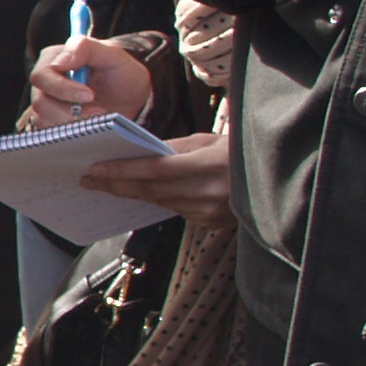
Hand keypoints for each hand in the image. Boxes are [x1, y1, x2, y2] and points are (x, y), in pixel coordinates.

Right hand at [30, 35, 152, 124]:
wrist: (132, 100)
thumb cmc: (121, 74)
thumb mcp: (113, 55)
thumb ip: (86, 48)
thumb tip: (59, 62)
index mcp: (53, 59)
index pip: (42, 76)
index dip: (63, 88)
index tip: (89, 95)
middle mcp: (45, 82)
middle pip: (41, 101)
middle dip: (70, 111)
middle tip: (99, 112)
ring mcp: (46, 105)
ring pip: (45, 120)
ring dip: (74, 123)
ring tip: (98, 118)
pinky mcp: (52, 123)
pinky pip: (51, 134)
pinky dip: (72, 133)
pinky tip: (89, 127)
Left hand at [82, 126, 234, 224]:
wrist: (276, 178)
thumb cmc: (239, 152)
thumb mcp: (210, 141)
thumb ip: (175, 148)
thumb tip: (139, 154)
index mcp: (210, 164)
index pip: (156, 170)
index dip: (123, 171)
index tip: (95, 169)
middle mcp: (209, 192)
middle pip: (152, 191)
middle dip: (117, 185)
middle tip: (89, 179)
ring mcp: (210, 211)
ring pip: (161, 202)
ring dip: (133, 194)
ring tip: (106, 185)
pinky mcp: (211, 223)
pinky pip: (176, 210)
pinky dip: (158, 201)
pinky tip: (139, 194)